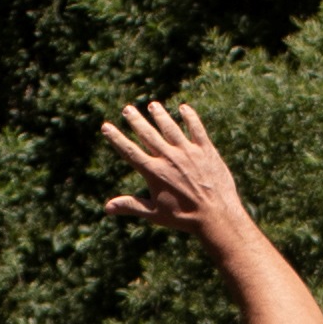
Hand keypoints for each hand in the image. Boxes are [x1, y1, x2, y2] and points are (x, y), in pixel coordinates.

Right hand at [94, 99, 248, 239]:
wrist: (216, 216)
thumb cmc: (184, 217)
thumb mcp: (155, 214)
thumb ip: (131, 205)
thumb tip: (107, 207)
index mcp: (154, 172)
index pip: (130, 151)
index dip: (117, 138)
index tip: (106, 126)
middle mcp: (169, 158)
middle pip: (148, 134)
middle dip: (136, 121)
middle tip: (128, 109)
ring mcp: (188, 152)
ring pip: (170, 128)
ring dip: (160, 115)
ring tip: (153, 105)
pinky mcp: (206, 151)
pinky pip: (196, 129)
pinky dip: (190, 117)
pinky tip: (184, 108)